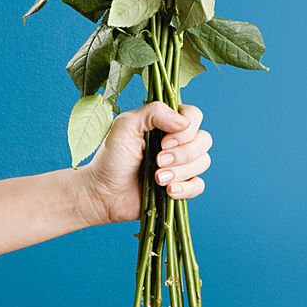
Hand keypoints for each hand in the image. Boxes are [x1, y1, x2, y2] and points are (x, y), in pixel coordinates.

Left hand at [76, 102, 212, 225]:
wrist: (102, 193)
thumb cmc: (111, 157)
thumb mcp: (126, 125)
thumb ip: (154, 112)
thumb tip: (184, 123)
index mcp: (167, 124)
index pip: (194, 117)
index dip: (186, 130)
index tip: (164, 142)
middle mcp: (179, 143)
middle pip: (204, 140)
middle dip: (183, 153)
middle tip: (158, 161)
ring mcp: (182, 165)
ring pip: (203, 162)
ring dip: (181, 171)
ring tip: (157, 178)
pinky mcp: (182, 187)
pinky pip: (199, 185)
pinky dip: (186, 189)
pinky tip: (168, 191)